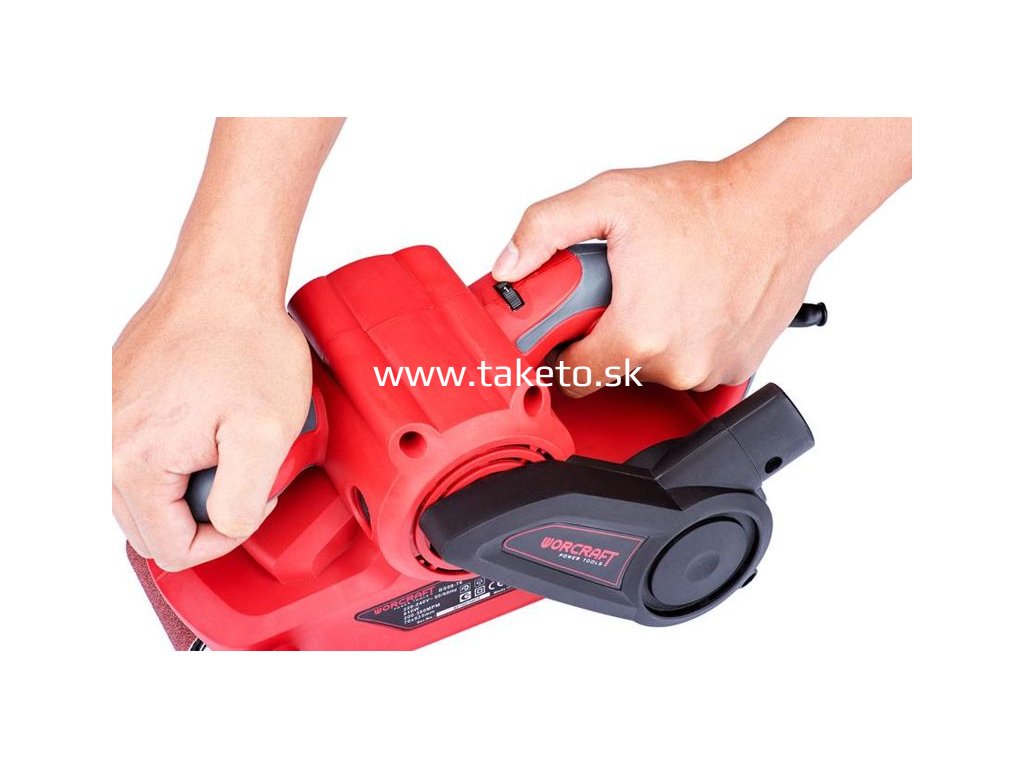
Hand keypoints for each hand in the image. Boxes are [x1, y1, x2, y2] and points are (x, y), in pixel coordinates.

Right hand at [111, 117, 341, 569]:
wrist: (226, 281)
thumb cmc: (247, 342)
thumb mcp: (266, 434)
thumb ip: (239, 502)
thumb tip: (223, 527)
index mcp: (133, 462)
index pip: (171, 549)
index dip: (226, 536)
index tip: (257, 495)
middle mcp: (104, 443)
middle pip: (151, 526)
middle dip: (204, 512)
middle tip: (245, 472)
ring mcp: (104, 418)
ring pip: (143, 494)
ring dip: (189, 485)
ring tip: (227, 446)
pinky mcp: (113, 399)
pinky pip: (139, 454)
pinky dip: (174, 454)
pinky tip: (209, 424)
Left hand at [493, 118, 910, 395]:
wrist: (781, 206)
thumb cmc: (707, 203)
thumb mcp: (610, 199)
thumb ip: (544, 230)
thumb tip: (508, 267)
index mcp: (637, 335)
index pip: (572, 378)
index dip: (565, 347)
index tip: (571, 327)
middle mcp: (676, 365)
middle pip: (613, 374)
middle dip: (609, 337)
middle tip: (627, 291)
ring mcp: (709, 372)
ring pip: (654, 373)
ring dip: (650, 340)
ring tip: (667, 289)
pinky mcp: (736, 371)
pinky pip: (691, 369)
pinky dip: (687, 342)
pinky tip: (695, 302)